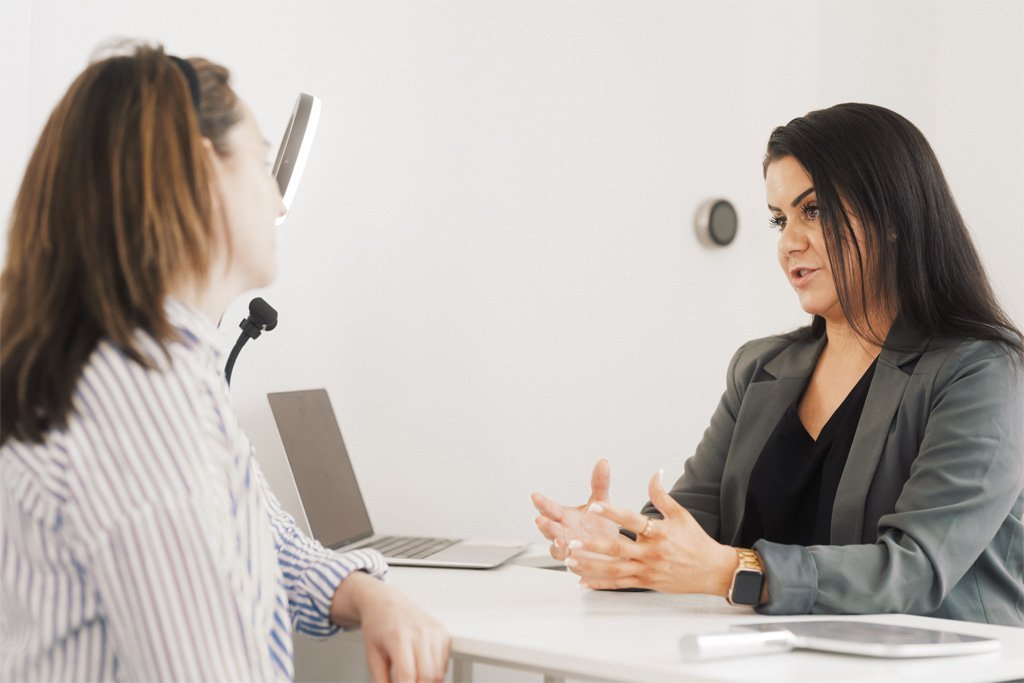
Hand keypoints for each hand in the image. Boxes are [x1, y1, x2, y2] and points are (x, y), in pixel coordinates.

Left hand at [331, 571, 449, 682]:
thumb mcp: (372, 656)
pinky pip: (444, 664)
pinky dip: (434, 673)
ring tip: (412, 679)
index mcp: (398, 637)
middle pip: (426, 676)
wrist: (385, 604)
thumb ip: (381, 681)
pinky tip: (421, 667)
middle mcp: (420, 632)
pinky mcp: (443, 632)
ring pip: (438, 673)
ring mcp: (434, 631)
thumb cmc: (377, 628)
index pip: (407, 675)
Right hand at [531, 459, 619, 560]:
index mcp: (565, 516)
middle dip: (544, 525)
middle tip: (540, 519)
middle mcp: (562, 532)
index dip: (542, 503)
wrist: (612, 549)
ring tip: (560, 542)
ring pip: (557, 549)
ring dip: (557, 545)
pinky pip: (572, 565)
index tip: (535, 496)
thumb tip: (603, 462)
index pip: (550, 508)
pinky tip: (573, 560)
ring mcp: (568, 549)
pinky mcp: (577, 564)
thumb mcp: (601, 502)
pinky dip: (572, 563)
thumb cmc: (600, 525)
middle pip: (549, 529)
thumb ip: (599, 484)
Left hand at [564, 470, 736, 595]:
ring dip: (591, 566)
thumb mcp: (681, 515)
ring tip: (570, 560)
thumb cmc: (696, 541)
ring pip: (614, 570)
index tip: (594, 504)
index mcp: (659, 532)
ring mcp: (648, 570)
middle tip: (571, 541)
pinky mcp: (646, 582)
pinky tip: (583, 580)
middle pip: (618, 549)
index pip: (632, 519)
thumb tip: (655, 473)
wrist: (712, 570)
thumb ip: (662, 495)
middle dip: (593, 546)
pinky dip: (601, 584)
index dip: (612, 512)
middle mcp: (652, 552)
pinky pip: (620, 585)